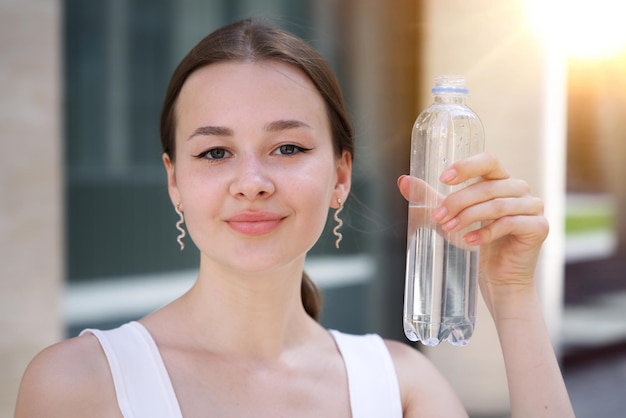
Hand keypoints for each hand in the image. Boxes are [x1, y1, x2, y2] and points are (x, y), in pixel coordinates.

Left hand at [397, 152, 548, 313]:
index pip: (488, 161)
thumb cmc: (475, 242)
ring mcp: (532, 206)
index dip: (467, 166)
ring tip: (449, 229)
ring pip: (497, 204)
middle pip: (487, 186)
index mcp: (500, 180)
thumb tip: (403, 181)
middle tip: (439, 217)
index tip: (443, 179)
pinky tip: (470, 241)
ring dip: (469, 216)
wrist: (499, 278)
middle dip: (459, 202)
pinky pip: (510, 223)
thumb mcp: (448, 217)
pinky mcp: (539, 227)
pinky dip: (486, 232)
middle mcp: (519, 189)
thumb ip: (429, 199)